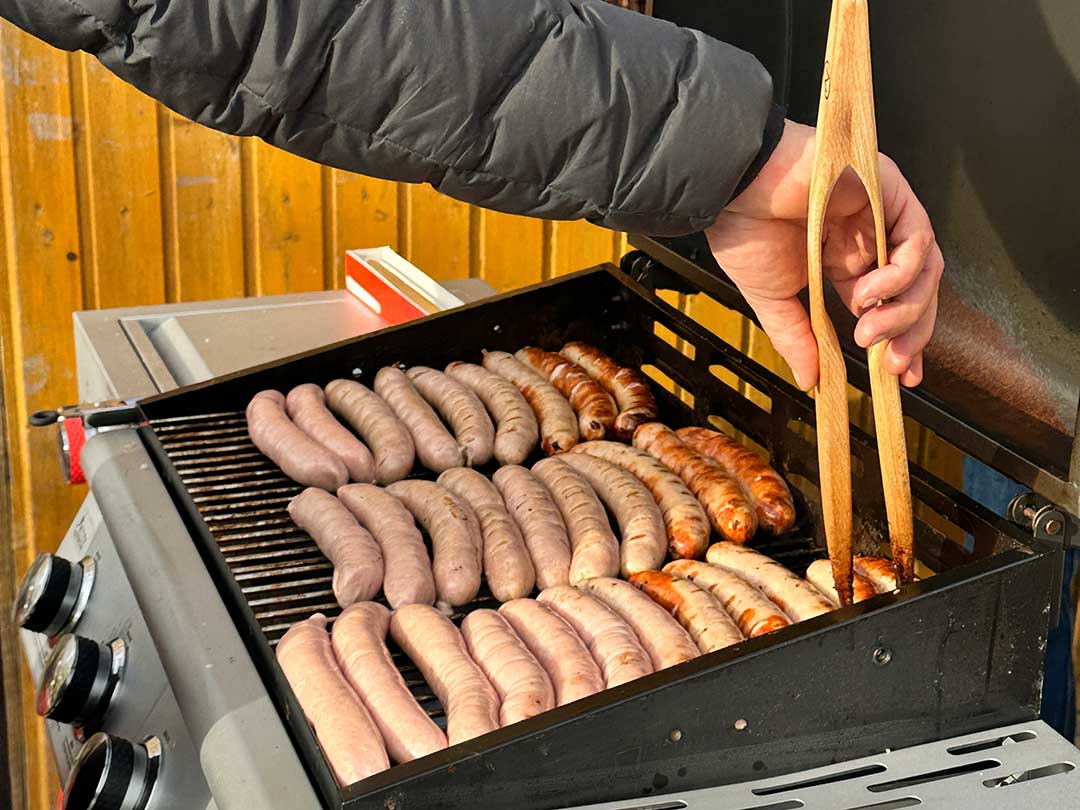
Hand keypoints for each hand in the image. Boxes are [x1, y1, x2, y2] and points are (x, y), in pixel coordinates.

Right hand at [705, 121, 942, 389]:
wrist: (733, 187)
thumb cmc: (745, 229)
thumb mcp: (772, 298)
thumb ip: (797, 337)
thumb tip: (809, 381)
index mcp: (844, 263)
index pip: (889, 305)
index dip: (901, 340)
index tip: (899, 376)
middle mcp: (869, 240)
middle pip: (915, 292)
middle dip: (909, 333)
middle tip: (889, 363)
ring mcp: (881, 216)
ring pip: (925, 269)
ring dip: (905, 308)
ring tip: (870, 328)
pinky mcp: (888, 191)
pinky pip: (917, 238)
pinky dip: (901, 273)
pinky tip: (870, 291)